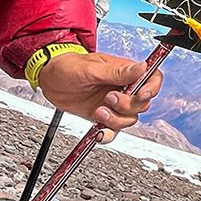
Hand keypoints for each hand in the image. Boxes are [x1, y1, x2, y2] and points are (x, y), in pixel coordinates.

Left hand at [36, 52, 163, 141]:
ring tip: (98, 111)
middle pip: (142, 104)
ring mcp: (112, 104)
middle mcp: (122, 88)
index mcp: (124, 72)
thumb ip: (118, 72)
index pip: (152, 79)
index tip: (140, 95)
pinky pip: (113, 130)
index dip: (152, 89)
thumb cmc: (67, 66)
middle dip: (127, 106)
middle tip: (108, 98)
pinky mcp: (102, 116)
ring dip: (115, 120)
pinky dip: (107, 134)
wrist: (48, 79)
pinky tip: (98, 132)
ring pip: (129, 119)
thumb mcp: (92, 68)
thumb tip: (143, 67)